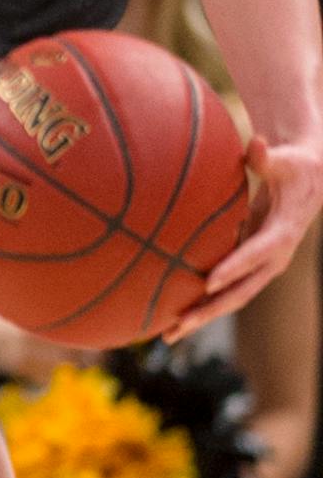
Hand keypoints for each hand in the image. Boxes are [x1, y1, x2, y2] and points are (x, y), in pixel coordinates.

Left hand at [165, 132, 322, 340]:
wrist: (309, 182)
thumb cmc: (294, 166)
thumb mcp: (286, 159)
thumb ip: (269, 156)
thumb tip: (258, 143)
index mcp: (284, 233)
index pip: (258, 253)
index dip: (236, 267)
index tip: (210, 280)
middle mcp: (274, 257)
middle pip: (243, 289)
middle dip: (211, 307)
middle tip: (180, 322)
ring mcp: (262, 267)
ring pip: (232, 298)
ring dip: (202, 316)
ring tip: (168, 334)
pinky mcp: (250, 268)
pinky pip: (226, 290)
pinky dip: (202, 304)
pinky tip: (172, 318)